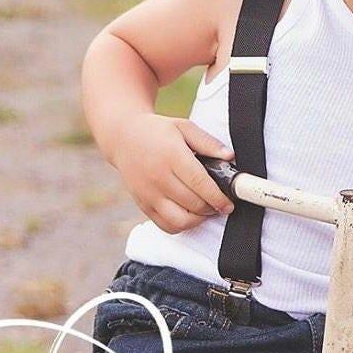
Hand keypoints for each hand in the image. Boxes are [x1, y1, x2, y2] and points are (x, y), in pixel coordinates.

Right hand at [111, 114, 234, 233]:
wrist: (123, 137)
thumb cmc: (157, 131)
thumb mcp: (184, 127)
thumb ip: (208, 142)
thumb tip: (229, 157)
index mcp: (171, 156)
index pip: (200, 184)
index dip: (218, 197)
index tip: (229, 202)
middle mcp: (158, 177)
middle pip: (193, 204)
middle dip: (212, 208)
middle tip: (221, 203)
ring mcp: (148, 194)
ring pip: (180, 221)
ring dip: (198, 219)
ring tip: (206, 210)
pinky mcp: (142, 204)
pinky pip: (165, 225)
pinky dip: (181, 225)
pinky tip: (189, 214)